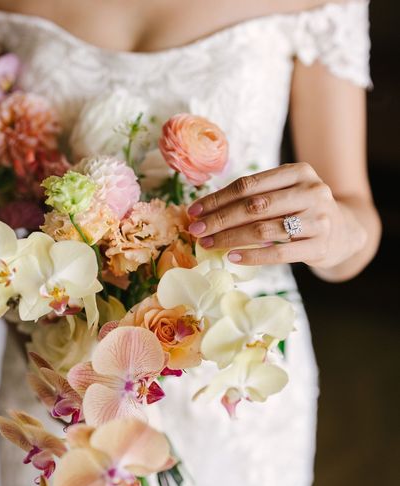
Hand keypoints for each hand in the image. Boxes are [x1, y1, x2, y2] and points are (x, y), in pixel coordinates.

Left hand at [187, 162, 362, 267]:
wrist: (346, 231)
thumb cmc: (304, 211)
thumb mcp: (287, 192)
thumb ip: (257, 196)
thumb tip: (206, 210)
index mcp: (298, 172)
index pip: (248, 185)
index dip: (218, 198)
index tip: (194, 210)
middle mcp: (310, 191)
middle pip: (253, 206)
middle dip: (219, 218)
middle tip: (196, 229)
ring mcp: (318, 219)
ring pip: (263, 229)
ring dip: (230, 238)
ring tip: (208, 243)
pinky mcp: (319, 245)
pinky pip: (278, 252)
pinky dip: (251, 256)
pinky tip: (232, 257)